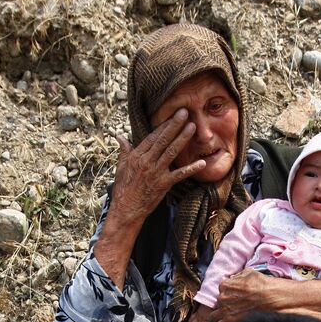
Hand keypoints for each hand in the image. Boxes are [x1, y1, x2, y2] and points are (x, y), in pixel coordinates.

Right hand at [109, 110, 206, 227]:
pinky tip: (202, 162)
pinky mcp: (164, 184)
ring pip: (172, 152)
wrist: (126, 209)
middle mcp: (147, 161)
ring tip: (192, 127)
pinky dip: (191, 169)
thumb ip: (124, 150)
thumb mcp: (120, 167)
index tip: (172, 114)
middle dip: (175, 125)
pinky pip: (179, 175)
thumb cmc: (123, 188)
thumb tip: (119, 136)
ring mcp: (156, 172)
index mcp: (137, 156)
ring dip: (183, 138)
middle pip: (163, 140)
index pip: (152, 136)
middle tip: (185, 112)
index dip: (163, 125)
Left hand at [208, 269, 278, 321]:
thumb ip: (237, 277)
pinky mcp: (229, 321)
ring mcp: (225, 310)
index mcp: (225, 285)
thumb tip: (233, 280)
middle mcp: (222, 297)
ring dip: (220, 318)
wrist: (271, 297)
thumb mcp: (248, 273)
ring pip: (214, 317)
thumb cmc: (262, 284)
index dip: (228, 296)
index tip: (235, 299)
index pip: (221, 292)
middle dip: (224, 307)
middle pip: (218, 304)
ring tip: (229, 320)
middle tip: (234, 309)